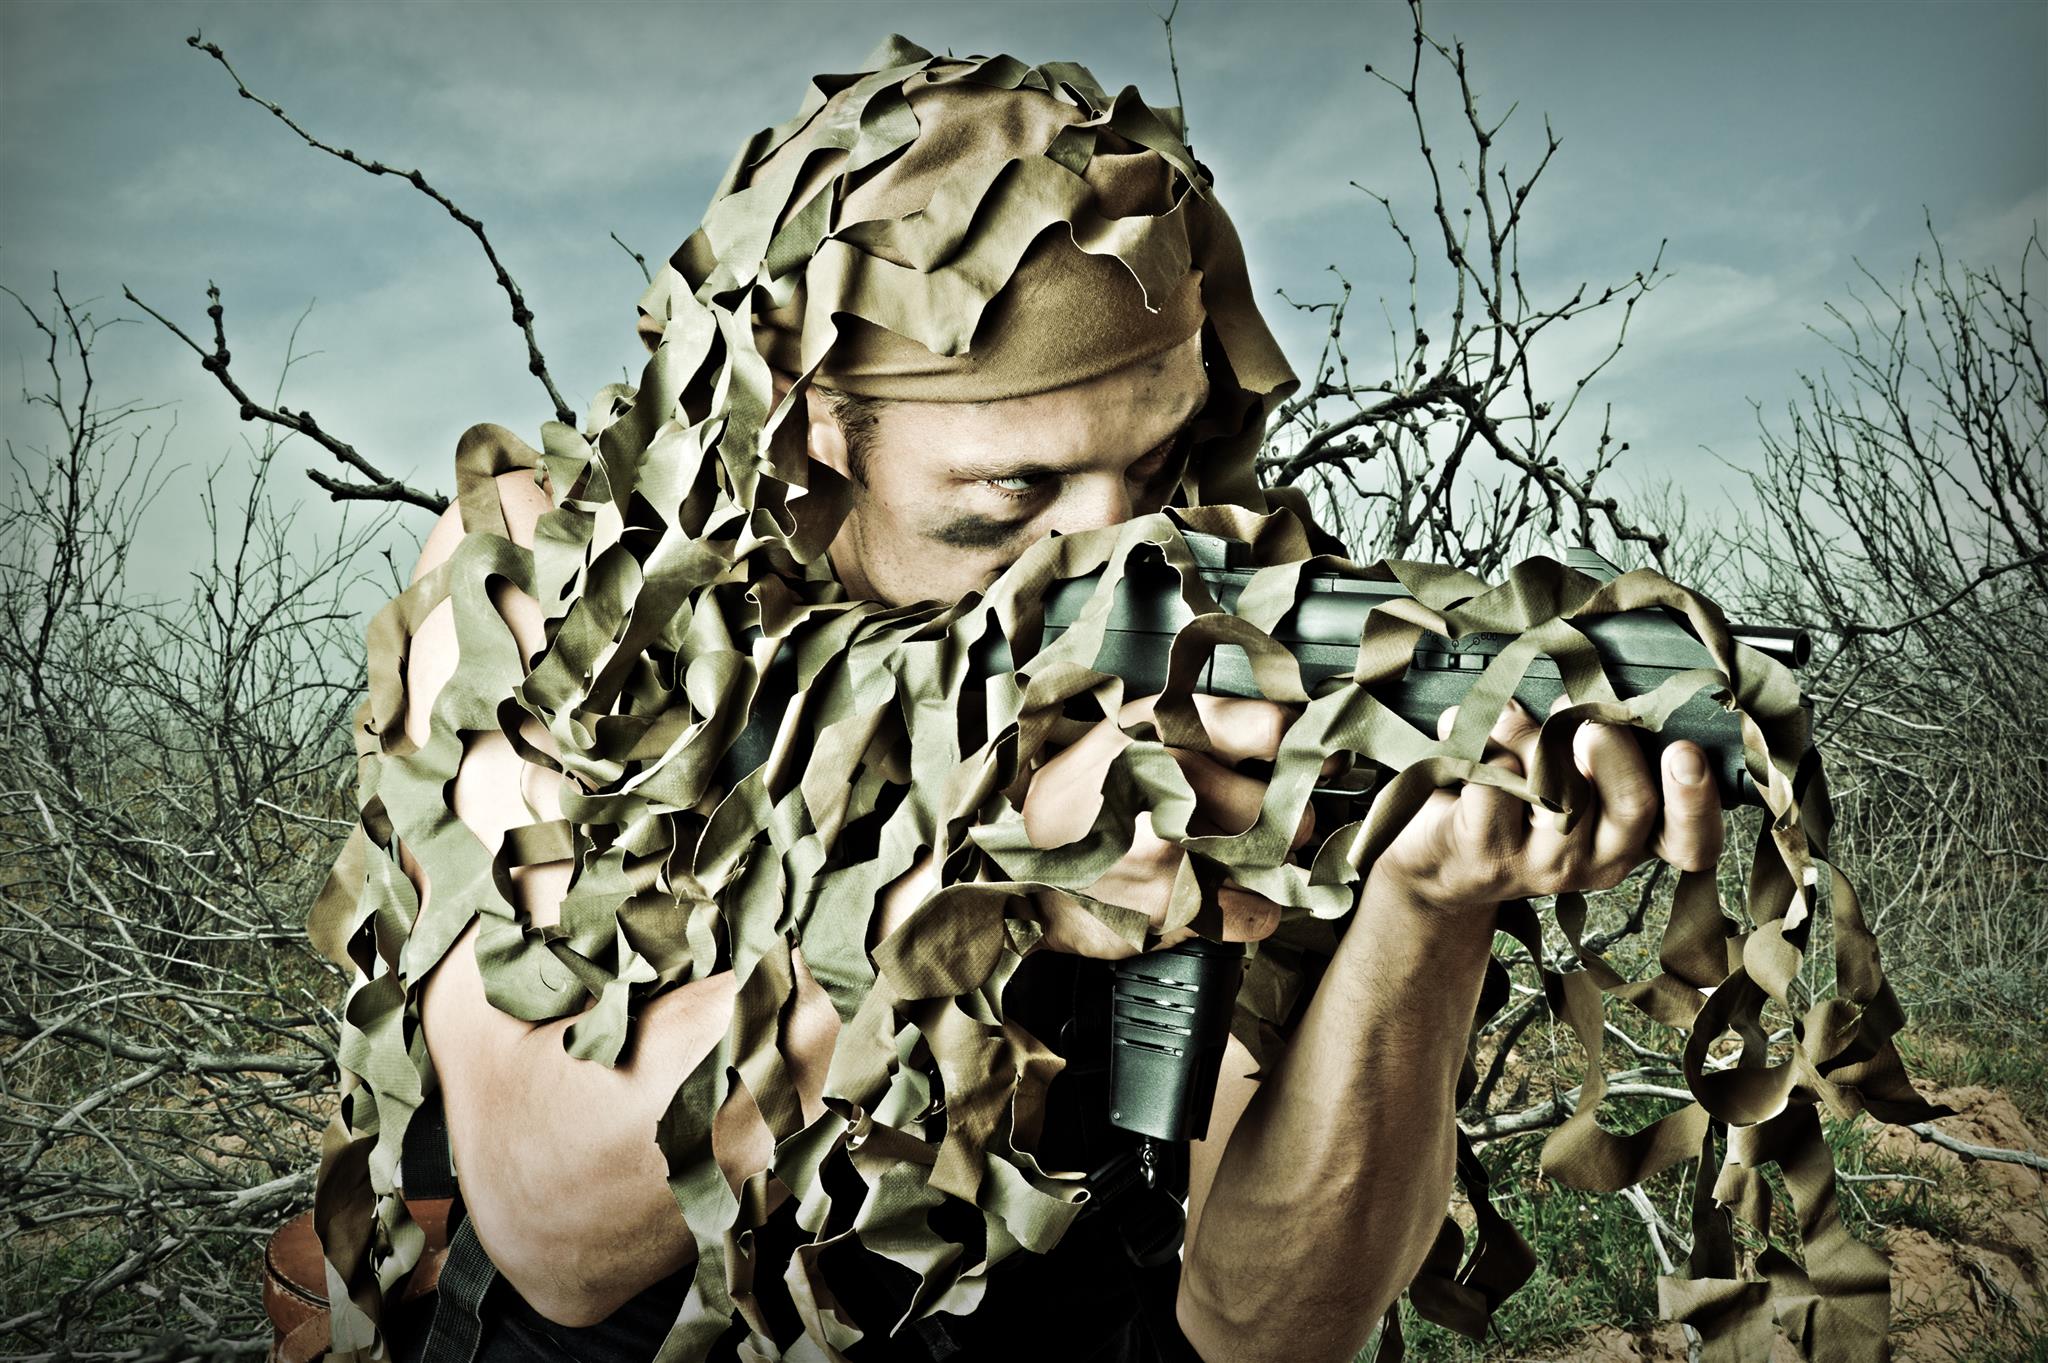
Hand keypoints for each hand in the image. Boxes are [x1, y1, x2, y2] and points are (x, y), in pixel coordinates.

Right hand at [1019, 694, 1313, 956]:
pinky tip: (1219, 899)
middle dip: (1289, 825)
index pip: (1274, 729)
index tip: (1322, 767)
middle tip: (1272, 831)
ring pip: (1277, 863)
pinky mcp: (1168, 899)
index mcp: (1163, 724)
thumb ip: (1203, 727)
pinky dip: (1250, 913)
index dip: (1309, 751)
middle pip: (1287, 808)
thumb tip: (1299, 736)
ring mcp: (1171, 841)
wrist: (1005, 855)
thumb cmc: (1076, 792)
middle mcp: (1170, 775)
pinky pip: (1255, 914)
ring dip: (1270, 871)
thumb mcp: (1126, 732)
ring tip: (1235, 865)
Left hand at [1366, 699, 1723, 918]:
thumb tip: (1598, 691)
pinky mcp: (1487, 854)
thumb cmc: (1511, 799)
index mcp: (1631, 835)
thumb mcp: (1565, 768)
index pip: (1691, 841)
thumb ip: (1595, 738)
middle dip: (1614, 749)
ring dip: (1531, 736)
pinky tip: (1464, 737)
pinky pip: (1497, 783)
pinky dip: (1482, 743)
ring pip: (1557, 787)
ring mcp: (1544, 865)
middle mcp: (1599, 859)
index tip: (1685, 751)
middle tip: (1588, 719)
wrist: (1435, 854)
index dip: (1696, 801)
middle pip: (1633, 806)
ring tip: (1507, 718)